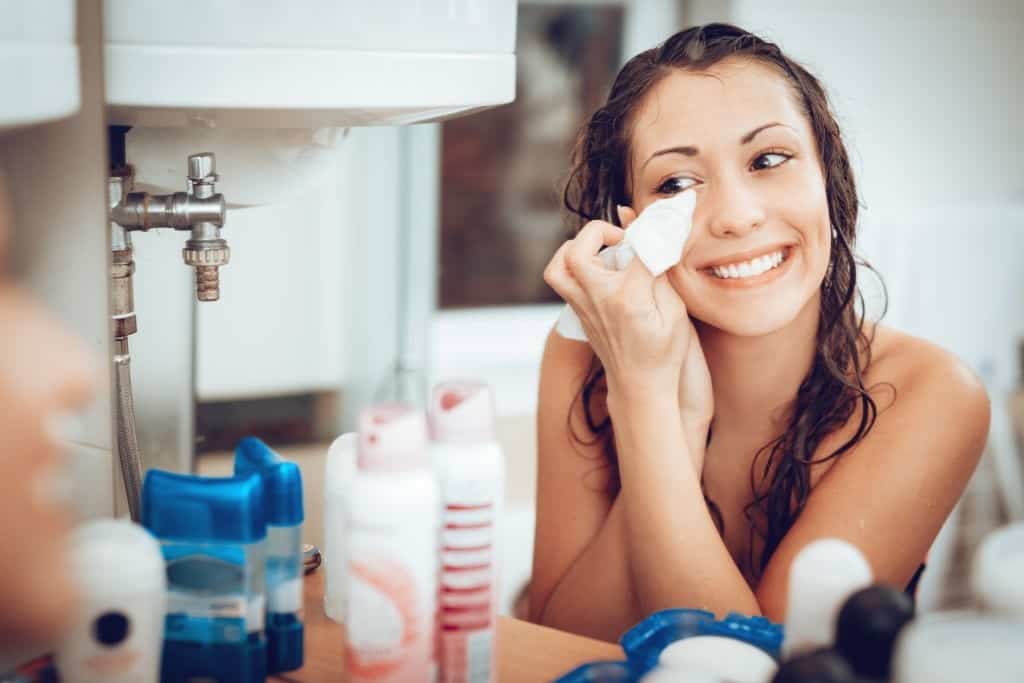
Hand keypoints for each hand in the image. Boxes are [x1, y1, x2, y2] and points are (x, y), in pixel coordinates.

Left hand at [544, 208, 693, 404]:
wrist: (639, 388)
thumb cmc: (663, 353)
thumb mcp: (675, 313)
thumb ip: (662, 271)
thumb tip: (657, 234)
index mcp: (629, 300)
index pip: (640, 247)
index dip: (658, 226)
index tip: (672, 216)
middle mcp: (599, 301)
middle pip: (578, 251)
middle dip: (599, 232)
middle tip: (622, 239)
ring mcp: (583, 307)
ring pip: (559, 266)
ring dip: (576, 247)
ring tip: (602, 249)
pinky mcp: (577, 312)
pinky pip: (561, 278)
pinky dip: (574, 263)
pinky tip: (600, 267)